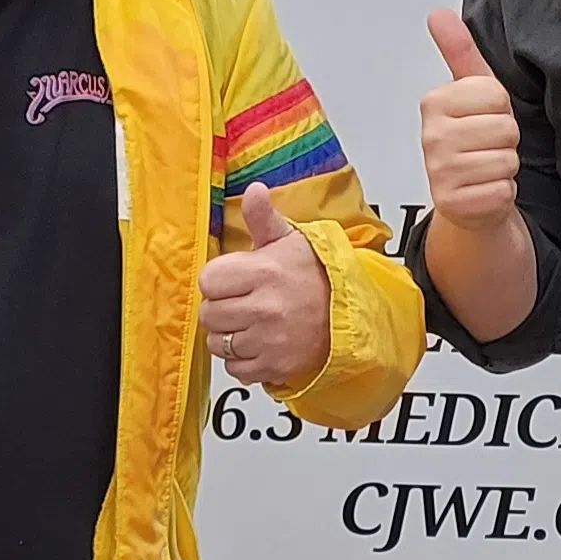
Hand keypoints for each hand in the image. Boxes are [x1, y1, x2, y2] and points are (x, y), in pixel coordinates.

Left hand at [199, 182, 330, 387]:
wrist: (352, 315)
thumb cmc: (318, 276)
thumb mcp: (291, 241)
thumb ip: (264, 218)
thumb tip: (255, 190)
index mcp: (265, 271)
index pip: (208, 281)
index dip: (219, 280)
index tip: (235, 280)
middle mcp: (265, 308)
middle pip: (209, 314)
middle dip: (221, 308)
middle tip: (242, 302)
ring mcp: (269, 340)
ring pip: (218, 344)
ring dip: (229, 336)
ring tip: (251, 323)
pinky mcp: (274, 366)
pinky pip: (235, 369)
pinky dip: (242, 360)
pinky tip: (259, 343)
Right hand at [420, 8, 519, 232]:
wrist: (469, 198)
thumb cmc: (476, 141)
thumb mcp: (471, 91)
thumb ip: (459, 50)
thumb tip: (439, 13)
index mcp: (434, 103)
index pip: (496, 95)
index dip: (502, 109)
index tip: (485, 117)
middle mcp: (432, 137)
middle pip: (505, 128)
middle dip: (506, 140)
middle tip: (488, 145)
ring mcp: (440, 172)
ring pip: (506, 160)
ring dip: (505, 167)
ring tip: (487, 166)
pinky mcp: (453, 204)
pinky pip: (502, 190)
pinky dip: (502, 193)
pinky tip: (485, 189)